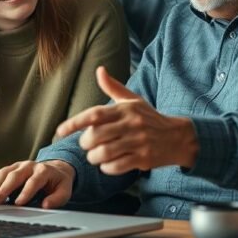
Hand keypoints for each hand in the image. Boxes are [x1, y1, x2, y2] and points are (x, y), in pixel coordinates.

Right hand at [0, 160, 74, 208]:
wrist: (55, 169)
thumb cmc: (58, 183)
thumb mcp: (64, 191)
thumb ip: (57, 199)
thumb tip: (46, 205)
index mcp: (44, 171)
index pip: (33, 181)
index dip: (26, 192)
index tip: (18, 203)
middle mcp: (29, 165)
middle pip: (15, 175)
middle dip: (5, 189)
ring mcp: (19, 165)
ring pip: (4, 172)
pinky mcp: (11, 167)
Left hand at [55, 66, 198, 173]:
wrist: (178, 137)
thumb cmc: (149, 118)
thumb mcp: (133, 100)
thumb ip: (113, 88)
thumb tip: (99, 70)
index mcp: (125, 109)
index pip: (94, 115)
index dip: (74, 123)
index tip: (60, 131)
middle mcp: (131, 124)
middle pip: (96, 136)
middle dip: (85, 143)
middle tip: (88, 144)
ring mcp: (138, 142)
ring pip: (104, 153)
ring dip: (94, 157)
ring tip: (96, 155)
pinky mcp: (143, 159)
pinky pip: (115, 167)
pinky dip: (107, 168)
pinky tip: (108, 164)